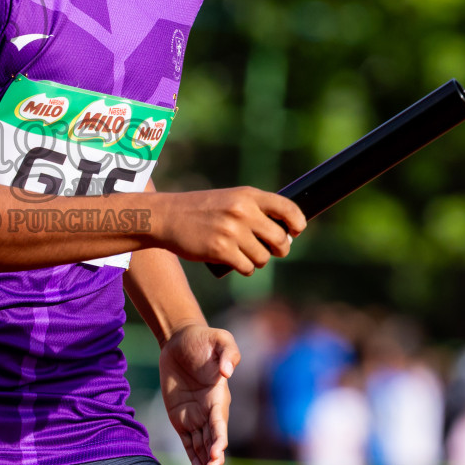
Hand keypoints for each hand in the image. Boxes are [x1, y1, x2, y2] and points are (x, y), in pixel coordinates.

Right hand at [159, 187, 305, 274]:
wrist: (167, 217)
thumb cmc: (201, 210)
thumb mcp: (229, 199)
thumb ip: (255, 210)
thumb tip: (285, 235)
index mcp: (247, 196)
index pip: (287, 208)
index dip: (297, 223)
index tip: (296, 231)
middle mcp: (242, 212)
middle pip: (280, 239)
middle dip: (280, 249)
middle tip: (272, 250)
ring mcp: (232, 232)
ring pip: (264, 258)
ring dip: (259, 261)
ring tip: (246, 255)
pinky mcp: (221, 251)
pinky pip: (247, 268)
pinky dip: (245, 269)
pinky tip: (237, 263)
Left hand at [160, 324, 240, 464]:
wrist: (181, 340)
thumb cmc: (203, 339)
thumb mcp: (220, 339)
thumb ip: (228, 353)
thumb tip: (228, 371)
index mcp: (219, 396)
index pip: (220, 421)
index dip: (220, 438)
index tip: (218, 451)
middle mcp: (210, 410)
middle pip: (213, 438)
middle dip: (214, 456)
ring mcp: (196, 416)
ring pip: (203, 444)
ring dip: (206, 461)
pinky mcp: (181, 418)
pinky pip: (188, 441)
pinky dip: (194, 456)